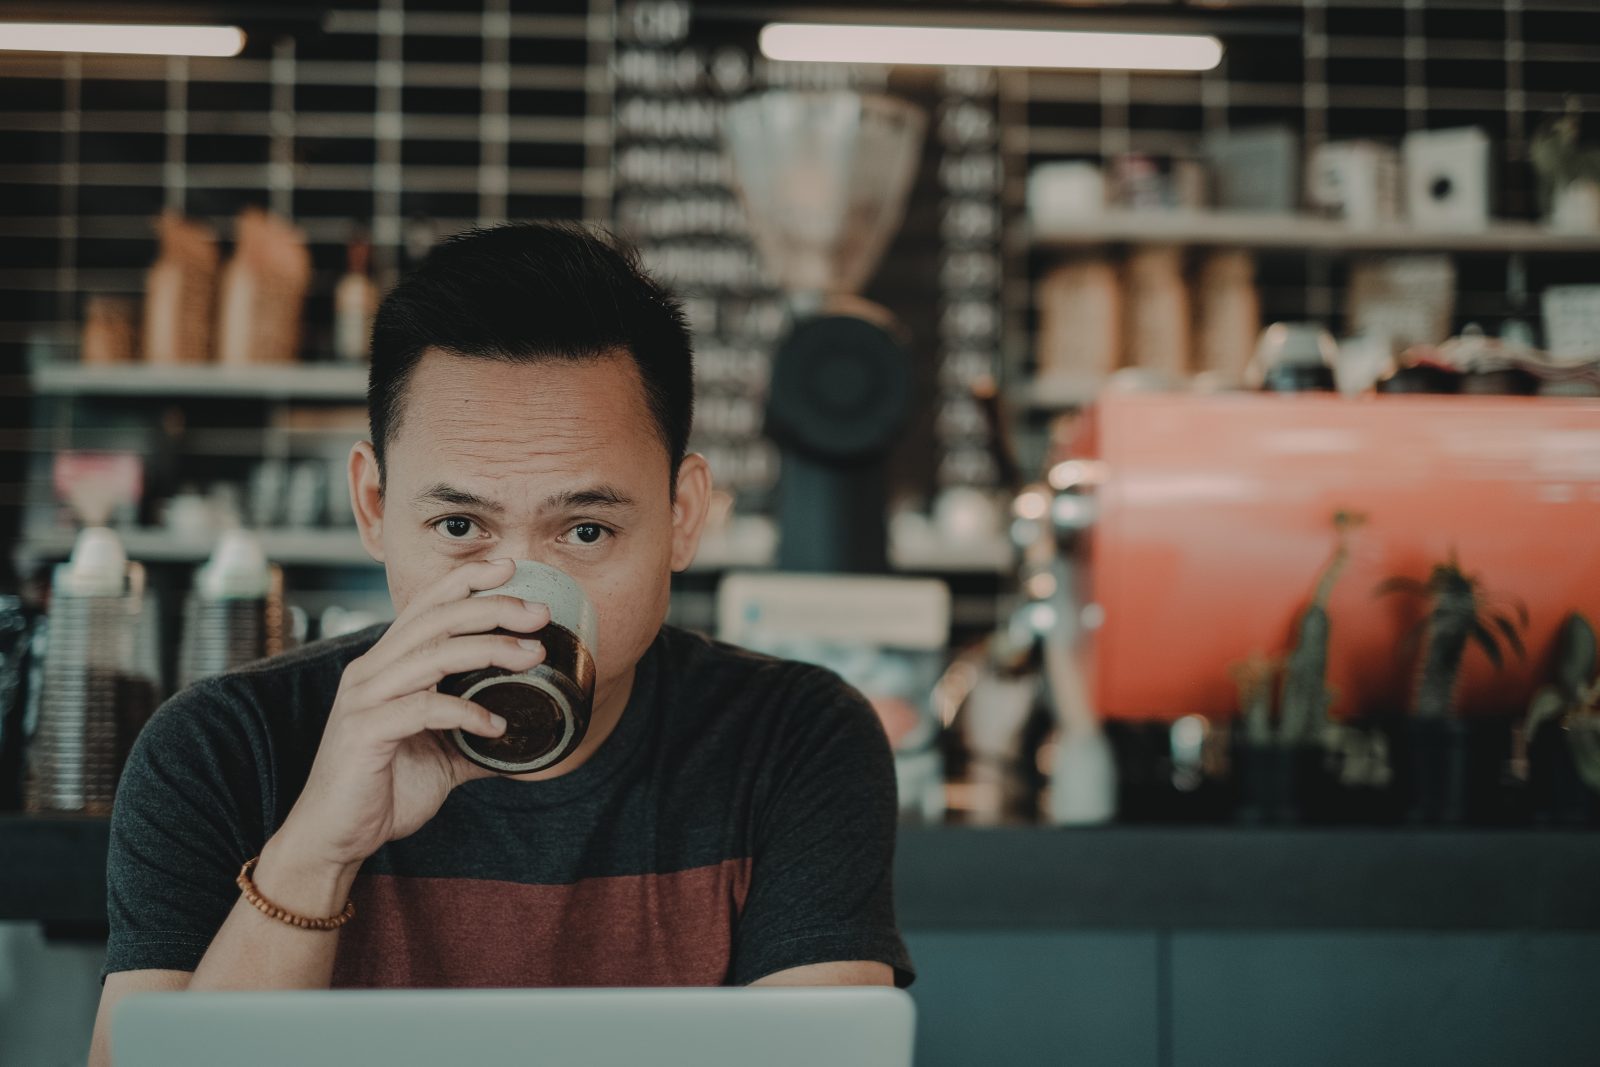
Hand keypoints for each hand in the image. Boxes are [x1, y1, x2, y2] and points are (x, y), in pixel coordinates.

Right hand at [272, 558, 549, 875]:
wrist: (333, 838)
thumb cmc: (382, 789)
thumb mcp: (441, 756)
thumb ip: (475, 736)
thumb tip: (526, 736)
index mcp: (387, 666)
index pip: (426, 607)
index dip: (466, 582)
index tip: (511, 568)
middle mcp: (372, 672)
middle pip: (435, 620)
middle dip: (491, 608)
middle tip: (538, 614)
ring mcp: (365, 700)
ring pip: (432, 655)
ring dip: (488, 650)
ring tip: (530, 656)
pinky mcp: (364, 733)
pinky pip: (422, 709)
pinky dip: (465, 712)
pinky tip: (496, 726)